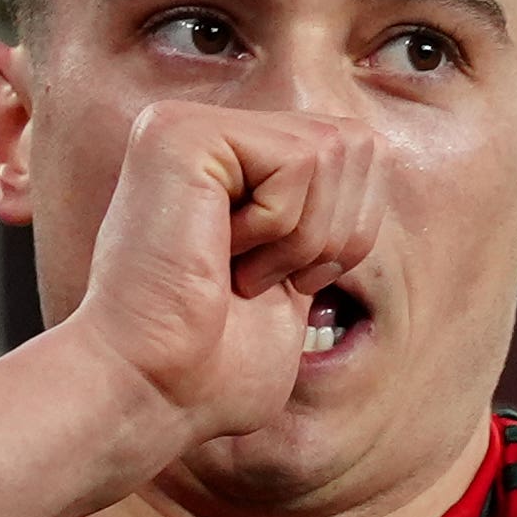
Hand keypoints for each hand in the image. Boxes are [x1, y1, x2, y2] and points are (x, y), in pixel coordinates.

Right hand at [60, 101, 386, 440]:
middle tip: (260, 279)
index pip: (355, 151)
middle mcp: (203, 130)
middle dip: (333, 231)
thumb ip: (325, 205)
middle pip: (353, 141)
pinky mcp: (181, 134)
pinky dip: (279, 229)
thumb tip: (366, 145)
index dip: (348, 230)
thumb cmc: (213, 365)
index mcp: (228, 161)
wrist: (151, 392)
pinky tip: (221, 256)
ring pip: (329, 148)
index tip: (282, 283)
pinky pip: (298, 161)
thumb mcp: (295, 272)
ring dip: (302, 237)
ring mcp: (185, 124)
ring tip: (238, 271)